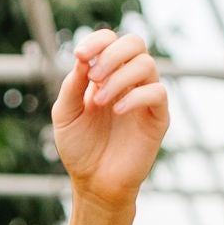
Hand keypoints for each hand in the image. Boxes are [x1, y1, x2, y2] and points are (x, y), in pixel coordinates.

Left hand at [50, 28, 168, 207]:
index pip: (111, 40)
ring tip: (100, 101)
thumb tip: (83, 57)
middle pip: (135, 42)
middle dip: (112, 54)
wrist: (94, 184)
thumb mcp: (66, 114)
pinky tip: (116, 111)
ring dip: (120, 77)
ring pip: (146, 64)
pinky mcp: (158, 118)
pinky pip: (157, 92)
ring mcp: (145, 97)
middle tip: (93, 78)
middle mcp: (128, 80)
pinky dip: (136, 96)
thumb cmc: (79, 149)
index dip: (98, 40)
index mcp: (106, 75)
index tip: (80, 55)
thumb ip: (72, 85)